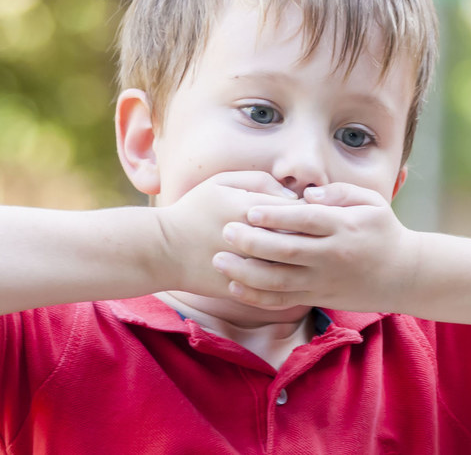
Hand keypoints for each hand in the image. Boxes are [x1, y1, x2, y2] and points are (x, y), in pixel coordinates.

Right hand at [153, 171, 300, 297]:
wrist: (162, 250)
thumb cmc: (194, 211)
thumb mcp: (221, 182)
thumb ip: (259, 180)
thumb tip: (291, 196)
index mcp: (248, 209)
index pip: (297, 210)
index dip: (307, 211)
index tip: (305, 214)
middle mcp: (250, 240)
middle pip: (299, 239)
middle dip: (307, 237)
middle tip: (308, 235)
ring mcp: (246, 268)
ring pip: (290, 267)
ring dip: (299, 262)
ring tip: (298, 255)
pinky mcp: (241, 289)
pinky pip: (275, 290)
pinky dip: (286, 284)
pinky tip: (286, 275)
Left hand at [212, 182, 421, 311]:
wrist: (404, 276)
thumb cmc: (383, 231)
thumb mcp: (371, 202)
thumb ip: (339, 192)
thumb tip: (307, 194)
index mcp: (344, 228)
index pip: (305, 221)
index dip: (276, 216)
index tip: (250, 209)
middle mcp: (332, 256)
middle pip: (286, 251)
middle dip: (252, 242)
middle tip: (226, 230)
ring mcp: (324, 281)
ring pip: (279, 281)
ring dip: (246, 272)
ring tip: (220, 260)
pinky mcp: (318, 298)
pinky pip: (283, 301)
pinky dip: (257, 297)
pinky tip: (235, 286)